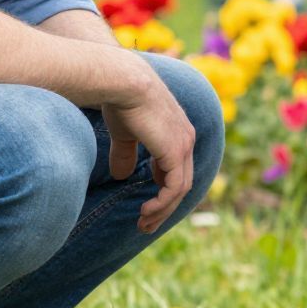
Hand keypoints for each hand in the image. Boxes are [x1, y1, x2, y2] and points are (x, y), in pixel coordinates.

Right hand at [100, 59, 196, 233]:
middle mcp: (186, 139)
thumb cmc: (121, 101)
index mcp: (177, 133)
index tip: (146, 207)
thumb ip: (126, 154)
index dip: (163, 191)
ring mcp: (184, 145)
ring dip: (162, 210)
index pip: (176, 170)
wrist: (123, 82)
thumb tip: (120, 176)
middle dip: (164, 208)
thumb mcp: (125, 134)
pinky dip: (162, 203)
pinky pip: (174, 187)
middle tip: (145, 225)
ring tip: (143, 223)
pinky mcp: (175, 151)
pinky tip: (146, 211)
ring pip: (179, 189)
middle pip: (181, 183)